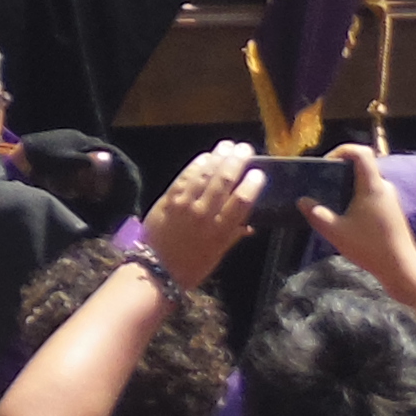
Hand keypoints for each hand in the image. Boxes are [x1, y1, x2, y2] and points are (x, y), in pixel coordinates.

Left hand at [144, 142, 262, 289]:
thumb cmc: (190, 267)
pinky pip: (184, 177)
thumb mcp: (217, 255)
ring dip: (218, 157)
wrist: (156, 270)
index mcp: (221, 232)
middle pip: (224, 182)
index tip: (259, 172)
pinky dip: (196, 165)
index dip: (251, 185)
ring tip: (228, 145)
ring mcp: (185, 205)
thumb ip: (232, 236)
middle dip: (236, 162)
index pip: (241, 202)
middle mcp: (205, 215)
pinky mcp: (168, 199)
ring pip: (205, 175)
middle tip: (245, 148)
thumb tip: (249, 224)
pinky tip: (206, 156)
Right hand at [294, 146, 415, 303]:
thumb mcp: (336, 232)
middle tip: (323, 185)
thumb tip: (302, 201)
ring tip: (332, 203)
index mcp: (372, 186)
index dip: (342, 149)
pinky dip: (358, 199)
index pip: (361, 152)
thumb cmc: (370, 248)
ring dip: (349, 187)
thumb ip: (316, 214)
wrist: (403, 271)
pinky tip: (347, 218)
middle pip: (362, 167)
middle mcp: (384, 188)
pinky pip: (372, 195)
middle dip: (340, 171)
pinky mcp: (393, 213)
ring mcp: (391, 200)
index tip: (326, 163)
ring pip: (367, 183)